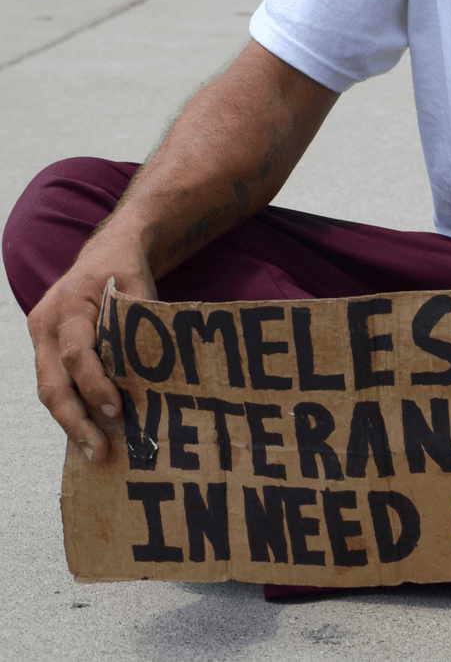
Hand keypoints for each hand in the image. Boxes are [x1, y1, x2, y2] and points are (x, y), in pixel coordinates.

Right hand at [27, 241, 156, 464]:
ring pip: (49, 389)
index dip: (95, 385)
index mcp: (69, 307)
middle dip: (75, 421)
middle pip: (52, 382)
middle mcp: (46, 325)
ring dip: (72, 423)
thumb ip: (142, 320)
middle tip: (99, 453)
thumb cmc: (126, 269)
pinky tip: (91, 434)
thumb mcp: (139, 284)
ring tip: (96, 453)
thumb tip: (153, 367)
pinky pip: (55, 385)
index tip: (118, 410)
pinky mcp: (46, 349)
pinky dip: (73, 410)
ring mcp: (41, 338)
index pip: (77, 354)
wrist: (104, 252)